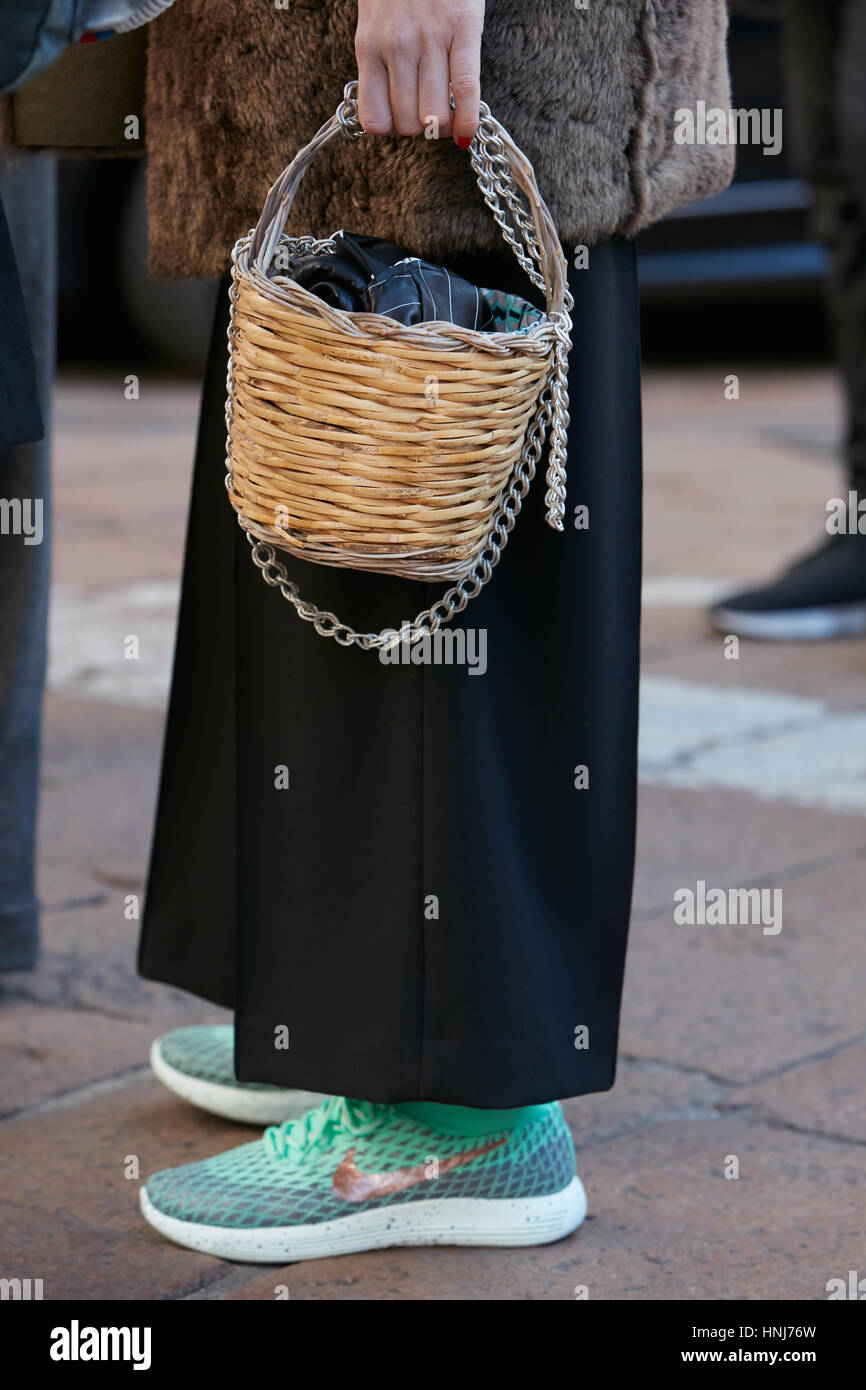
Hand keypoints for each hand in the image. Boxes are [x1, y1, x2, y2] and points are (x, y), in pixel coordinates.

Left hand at [354, 0, 484, 146]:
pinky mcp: (463, 30)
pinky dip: (467, 119)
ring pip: (434, 115)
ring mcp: (430, 40)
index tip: (403, 121)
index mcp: (369, 46)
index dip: (392, 130)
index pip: (376, 120)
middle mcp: (396, 47)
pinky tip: (467, 130)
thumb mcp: (374, 21)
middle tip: (428, 117)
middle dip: (420, 130)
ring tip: (447, 115)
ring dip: (443, 126)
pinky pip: (465, 90)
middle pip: (409, 122)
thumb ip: (379, 60)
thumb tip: (392, 108)